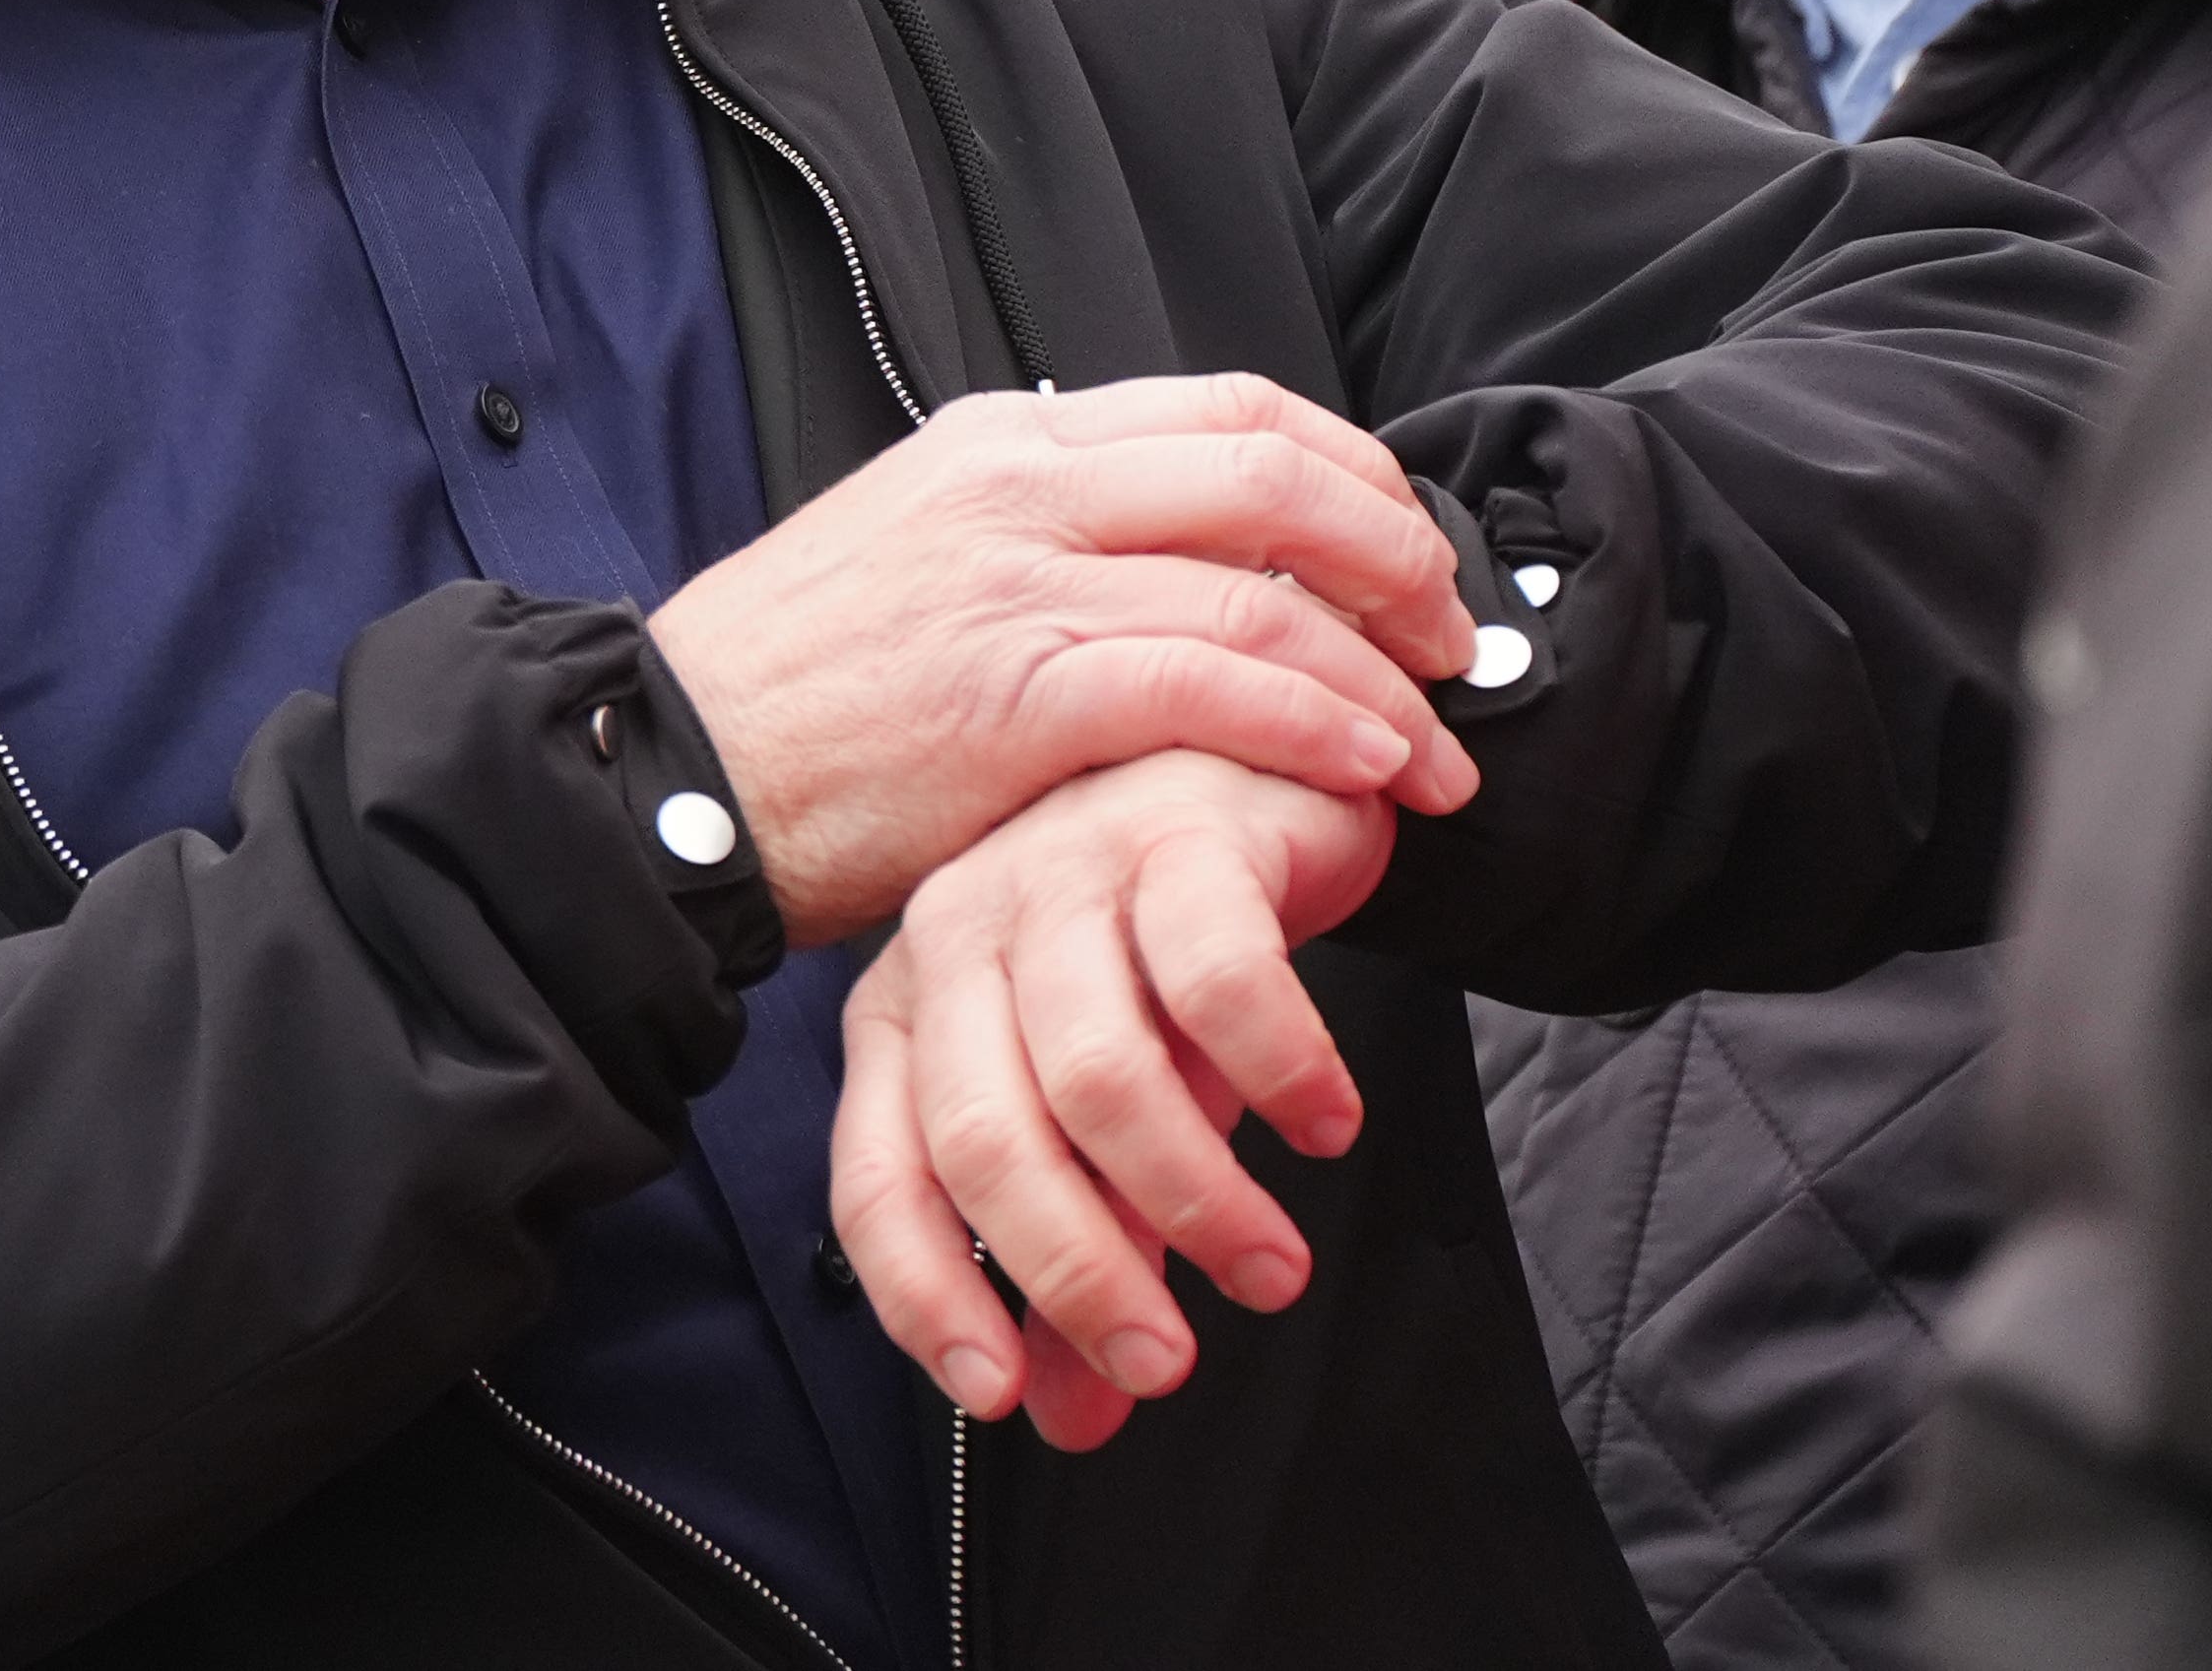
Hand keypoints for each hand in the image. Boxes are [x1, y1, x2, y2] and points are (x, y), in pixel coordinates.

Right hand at [646, 374, 1474, 942]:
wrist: (664, 768)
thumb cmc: (794, 693)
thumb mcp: (918, 556)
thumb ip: (1043, 539)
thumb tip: (1174, 567)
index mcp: (1008, 440)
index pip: (1234, 411)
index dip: (1355, 477)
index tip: (1406, 556)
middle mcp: (1022, 485)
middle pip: (1273, 473)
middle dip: (1396, 559)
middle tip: (1450, 643)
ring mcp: (1018, 585)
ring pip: (1260, 592)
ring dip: (1381, 677)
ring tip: (1435, 750)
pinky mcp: (1014, 694)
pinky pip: (1211, 690)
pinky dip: (1312, 730)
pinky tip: (1365, 775)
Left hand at [826, 747, 1408, 1447]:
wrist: (1263, 788)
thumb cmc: (1164, 965)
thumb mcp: (1112, 1128)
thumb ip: (1090, 1258)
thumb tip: (1078, 1421)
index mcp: (913, 1012)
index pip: (883, 1178)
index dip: (933, 1296)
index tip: (1010, 1395)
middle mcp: (961, 935)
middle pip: (987, 1138)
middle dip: (1079, 1275)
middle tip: (1167, 1364)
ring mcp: (1061, 873)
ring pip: (1102, 1073)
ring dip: (1197, 1198)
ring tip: (1271, 1270)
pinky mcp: (1176, 833)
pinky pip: (1221, 979)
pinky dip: (1283, 1072)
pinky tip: (1328, 1127)